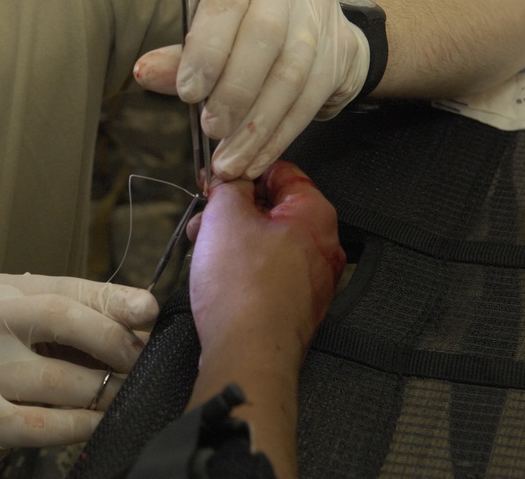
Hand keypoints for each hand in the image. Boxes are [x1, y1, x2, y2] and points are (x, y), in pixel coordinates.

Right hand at [0, 273, 157, 477]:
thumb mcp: (17, 330)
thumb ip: (66, 317)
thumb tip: (141, 312)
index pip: (59, 287)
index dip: (110, 299)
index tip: (149, 311)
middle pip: (58, 318)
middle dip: (112, 338)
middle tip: (143, 359)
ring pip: (56, 378)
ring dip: (105, 389)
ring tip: (130, 394)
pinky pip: (41, 423)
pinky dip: (81, 424)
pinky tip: (102, 424)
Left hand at [134, 0, 369, 179]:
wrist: (318, 24)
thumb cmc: (246, 26)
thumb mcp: (211, 30)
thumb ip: (182, 55)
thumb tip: (145, 73)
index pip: (223, 4)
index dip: (205, 51)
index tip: (188, 93)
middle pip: (264, 38)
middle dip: (234, 92)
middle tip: (212, 130)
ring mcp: (319, 14)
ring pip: (290, 75)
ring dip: (256, 127)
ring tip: (230, 160)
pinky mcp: (341, 49)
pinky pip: (309, 101)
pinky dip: (279, 136)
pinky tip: (256, 159)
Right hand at [188, 161, 344, 352]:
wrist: (247, 354)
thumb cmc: (242, 291)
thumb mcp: (225, 217)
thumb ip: (230, 186)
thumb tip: (231, 178)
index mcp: (314, 215)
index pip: (282, 171)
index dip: (244, 170)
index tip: (219, 178)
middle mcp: (322, 245)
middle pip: (274, 208)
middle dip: (233, 209)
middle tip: (204, 216)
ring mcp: (312, 278)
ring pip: (268, 240)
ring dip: (233, 237)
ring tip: (202, 246)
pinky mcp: (296, 303)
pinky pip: (269, 270)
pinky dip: (243, 265)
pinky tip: (217, 273)